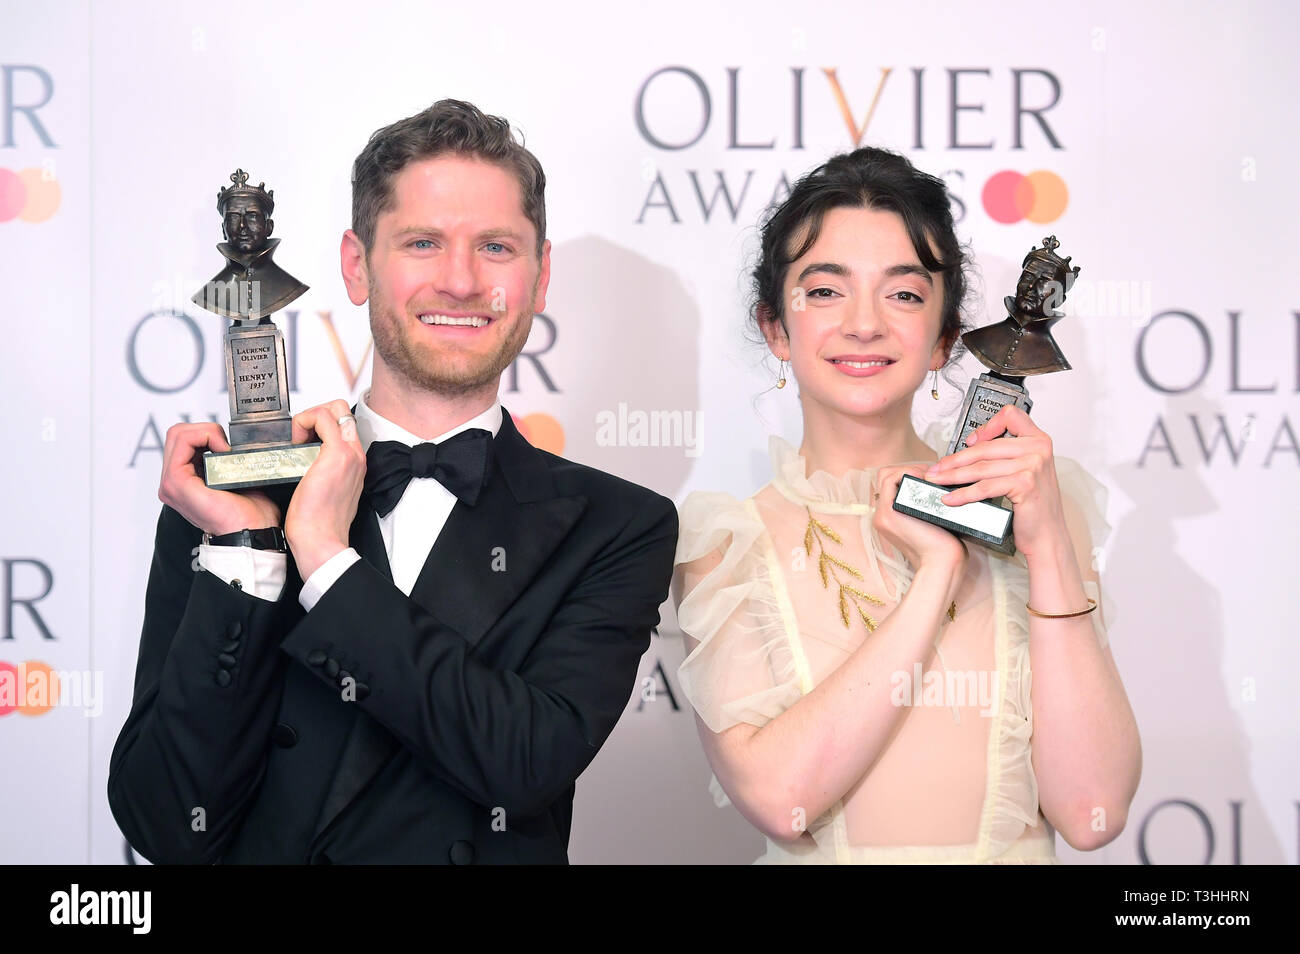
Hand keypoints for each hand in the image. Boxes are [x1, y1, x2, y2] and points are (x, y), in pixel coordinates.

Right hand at [158, 422, 280, 535]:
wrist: (253, 531)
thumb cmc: (249, 512)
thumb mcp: (234, 478)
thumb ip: (225, 459)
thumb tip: (234, 442)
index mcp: (184, 481)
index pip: (183, 440)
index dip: (207, 435)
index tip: (229, 448)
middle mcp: (172, 482)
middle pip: (178, 433)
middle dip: (205, 430)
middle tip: (226, 446)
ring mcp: (170, 483)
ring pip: (178, 433)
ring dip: (207, 432)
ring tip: (224, 449)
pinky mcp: (176, 481)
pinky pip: (182, 439)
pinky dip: (205, 435)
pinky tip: (222, 451)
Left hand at [284, 399, 366, 579]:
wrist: (321, 540)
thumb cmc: (319, 524)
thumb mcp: (327, 494)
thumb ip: (323, 476)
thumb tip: (305, 466)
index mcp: (355, 464)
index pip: (344, 426)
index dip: (322, 425)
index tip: (304, 441)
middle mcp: (356, 455)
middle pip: (342, 410)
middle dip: (317, 413)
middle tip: (300, 434)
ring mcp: (348, 453)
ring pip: (334, 409)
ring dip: (310, 417)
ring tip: (297, 439)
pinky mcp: (336, 453)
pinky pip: (321, 417)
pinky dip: (303, 421)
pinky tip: (294, 441)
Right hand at [873, 464, 967, 595]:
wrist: (942, 565)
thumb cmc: (944, 549)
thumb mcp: (934, 524)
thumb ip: (929, 508)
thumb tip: (940, 488)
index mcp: (891, 519)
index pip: (891, 485)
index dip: (909, 474)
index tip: (931, 477)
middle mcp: (882, 516)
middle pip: (885, 477)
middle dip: (908, 469)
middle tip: (931, 474)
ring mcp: (883, 514)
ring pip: (886, 475)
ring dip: (908, 469)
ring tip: (928, 475)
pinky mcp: (889, 512)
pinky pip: (890, 479)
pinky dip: (906, 472)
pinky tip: (924, 477)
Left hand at [920, 405, 1067, 560]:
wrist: (1048, 535)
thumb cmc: (1034, 506)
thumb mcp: (1027, 471)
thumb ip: (1008, 455)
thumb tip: (971, 446)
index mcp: (1039, 440)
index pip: (1011, 415)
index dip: (988, 426)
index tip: (970, 441)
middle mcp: (1038, 448)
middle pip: (986, 447)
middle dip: (955, 459)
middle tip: (936, 468)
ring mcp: (1033, 465)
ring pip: (981, 467)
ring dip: (952, 475)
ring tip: (936, 481)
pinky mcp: (1025, 484)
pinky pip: (985, 487)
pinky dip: (963, 494)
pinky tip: (950, 498)